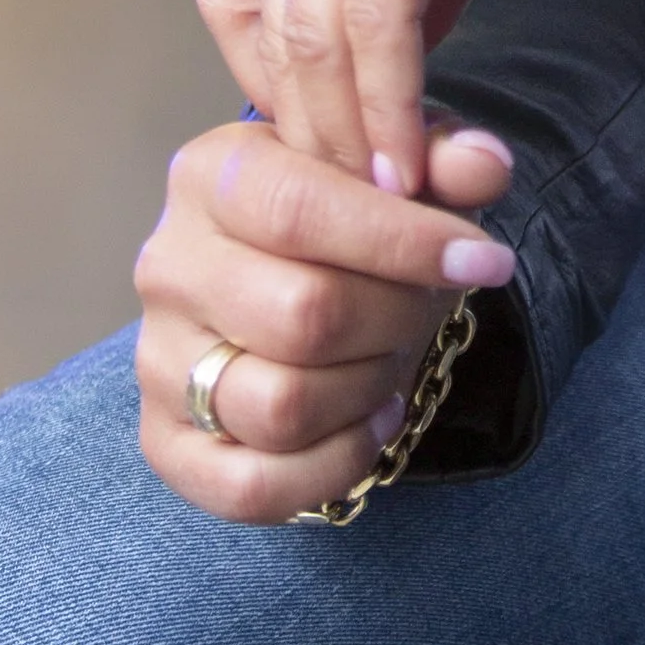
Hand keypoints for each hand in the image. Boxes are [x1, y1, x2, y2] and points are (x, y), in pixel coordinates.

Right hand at [133, 117, 518, 522]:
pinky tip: (372, 420)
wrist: (291, 279)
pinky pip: (251, 487)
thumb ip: (446, 158)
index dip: (406, 242)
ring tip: (392, 358)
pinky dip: (335, 464)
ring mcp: (157, 361)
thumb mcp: (401, 168)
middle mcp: (169, 266)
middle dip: (397, 318)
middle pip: (302, 315)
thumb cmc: (352, 219)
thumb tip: (487, 166)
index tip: (486, 262)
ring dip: (368, 390)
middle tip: (426, 306)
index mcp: (213, 175)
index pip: (301, 209)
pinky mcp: (164, 443)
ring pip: (281, 406)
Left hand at [198, 0, 644, 197]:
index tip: (340, 144)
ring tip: (393, 210)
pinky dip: (388, 98)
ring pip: (309, 37)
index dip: (277, 85)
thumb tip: (413, 53)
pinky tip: (415, 156)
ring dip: (348, 137)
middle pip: (261, 32)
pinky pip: (374, 14)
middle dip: (311, 134)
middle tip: (366, 208)